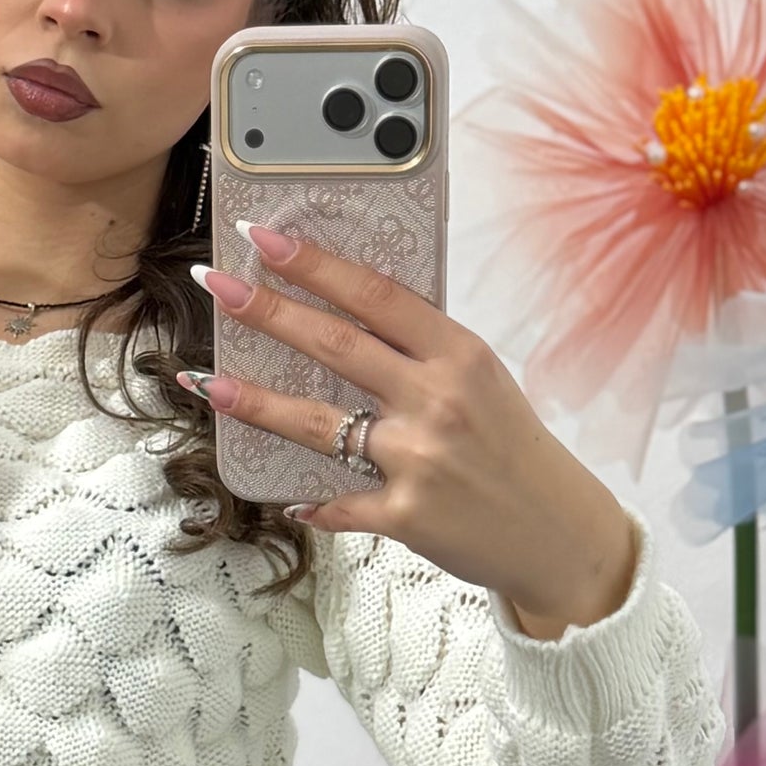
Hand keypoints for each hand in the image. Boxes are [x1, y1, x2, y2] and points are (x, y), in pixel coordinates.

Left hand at [181, 224, 639, 637]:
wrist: (558, 528)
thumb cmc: (513, 447)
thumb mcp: (483, 381)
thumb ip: (422, 352)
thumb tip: (349, 317)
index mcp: (459, 354)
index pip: (375, 295)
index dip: (315, 263)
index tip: (266, 237)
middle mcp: (437, 399)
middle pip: (335, 345)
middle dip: (267, 310)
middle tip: (217, 284)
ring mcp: (418, 458)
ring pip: (317, 423)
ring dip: (255, 401)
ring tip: (207, 383)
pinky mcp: (404, 514)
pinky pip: (339, 503)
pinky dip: (313, 504)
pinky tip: (289, 499)